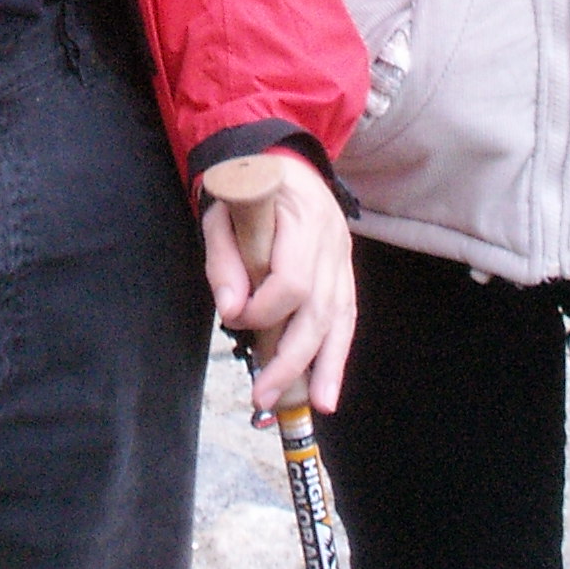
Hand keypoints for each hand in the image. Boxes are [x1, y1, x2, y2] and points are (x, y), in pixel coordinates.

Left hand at [198, 151, 356, 416]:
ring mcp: (343, 259)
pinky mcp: (345, 274)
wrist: (284, 163)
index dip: (265, 309)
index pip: (292, 280)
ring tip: (311, 406)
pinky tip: (327, 391)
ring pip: (339, 320)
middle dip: (291, 358)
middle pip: (318, 310)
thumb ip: (224, 261)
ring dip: (324, 368)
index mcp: (301, 219)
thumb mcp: (222, 212)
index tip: (236, 319)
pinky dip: (337, 357)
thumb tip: (232, 313)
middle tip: (263, 395)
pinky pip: (346, 319)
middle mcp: (331, 242)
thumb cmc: (247, 188)